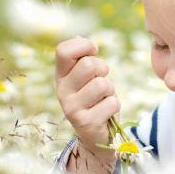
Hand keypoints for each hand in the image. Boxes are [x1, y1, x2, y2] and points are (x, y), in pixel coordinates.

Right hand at [55, 36, 119, 162]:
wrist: (95, 135)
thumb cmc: (94, 99)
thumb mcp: (85, 78)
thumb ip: (82, 59)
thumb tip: (78, 38)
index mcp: (61, 76)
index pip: (63, 50)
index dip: (84, 46)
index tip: (94, 52)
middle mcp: (62, 91)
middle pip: (89, 65)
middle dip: (103, 70)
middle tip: (101, 82)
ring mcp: (72, 108)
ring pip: (102, 84)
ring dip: (110, 90)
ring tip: (103, 99)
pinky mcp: (86, 122)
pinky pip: (112, 102)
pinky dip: (114, 106)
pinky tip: (105, 113)